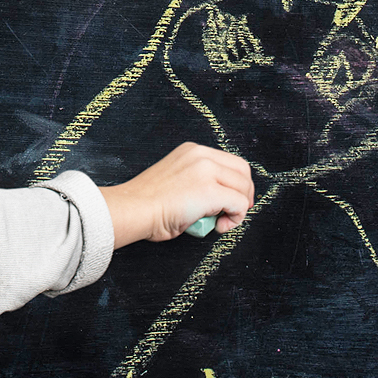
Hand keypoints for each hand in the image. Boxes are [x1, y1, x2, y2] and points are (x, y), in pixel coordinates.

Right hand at [96, 142, 253, 247]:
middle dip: (244, 194)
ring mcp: (206, 171)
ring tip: (219, 221)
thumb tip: (222, 199)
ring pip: (243, 188)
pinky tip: (218, 226)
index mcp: (192, 151)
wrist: (133, 209)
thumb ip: (200, 180)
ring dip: (238, 208)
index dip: (237, 183)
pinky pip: (239, 205)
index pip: (230, 162)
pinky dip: (235, 219)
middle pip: (243, 171)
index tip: (232, 200)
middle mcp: (201, 156)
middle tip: (233, 212)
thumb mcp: (177, 179)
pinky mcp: (210, 191)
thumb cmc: (147, 203)